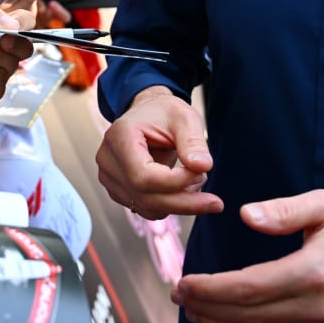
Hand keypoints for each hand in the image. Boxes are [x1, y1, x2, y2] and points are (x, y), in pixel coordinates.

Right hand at [95, 86, 221, 219]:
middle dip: (184, 202)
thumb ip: (193, 141)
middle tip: (215, 202)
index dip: (175, 182)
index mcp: (119, 136)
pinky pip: (146, 209)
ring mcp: (109, 177)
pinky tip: (183, 187)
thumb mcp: (184, 118)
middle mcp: (108, 159)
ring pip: (147, 207)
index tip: (202, 174)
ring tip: (195, 179)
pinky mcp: (117, 190)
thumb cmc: (164, 113)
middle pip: (145, 197)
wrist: (148, 115)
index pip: (143, 175)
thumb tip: (203, 166)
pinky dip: (170, 204)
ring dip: (179, 203)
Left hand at [171, 190, 323, 322]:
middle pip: (248, 316)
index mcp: (314, 272)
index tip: (184, 284)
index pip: (248, 289)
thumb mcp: (323, 203)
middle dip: (207, 308)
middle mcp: (319, 308)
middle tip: (180, 297)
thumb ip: (282, 210)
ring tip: (196, 311)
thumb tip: (245, 215)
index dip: (210, 290)